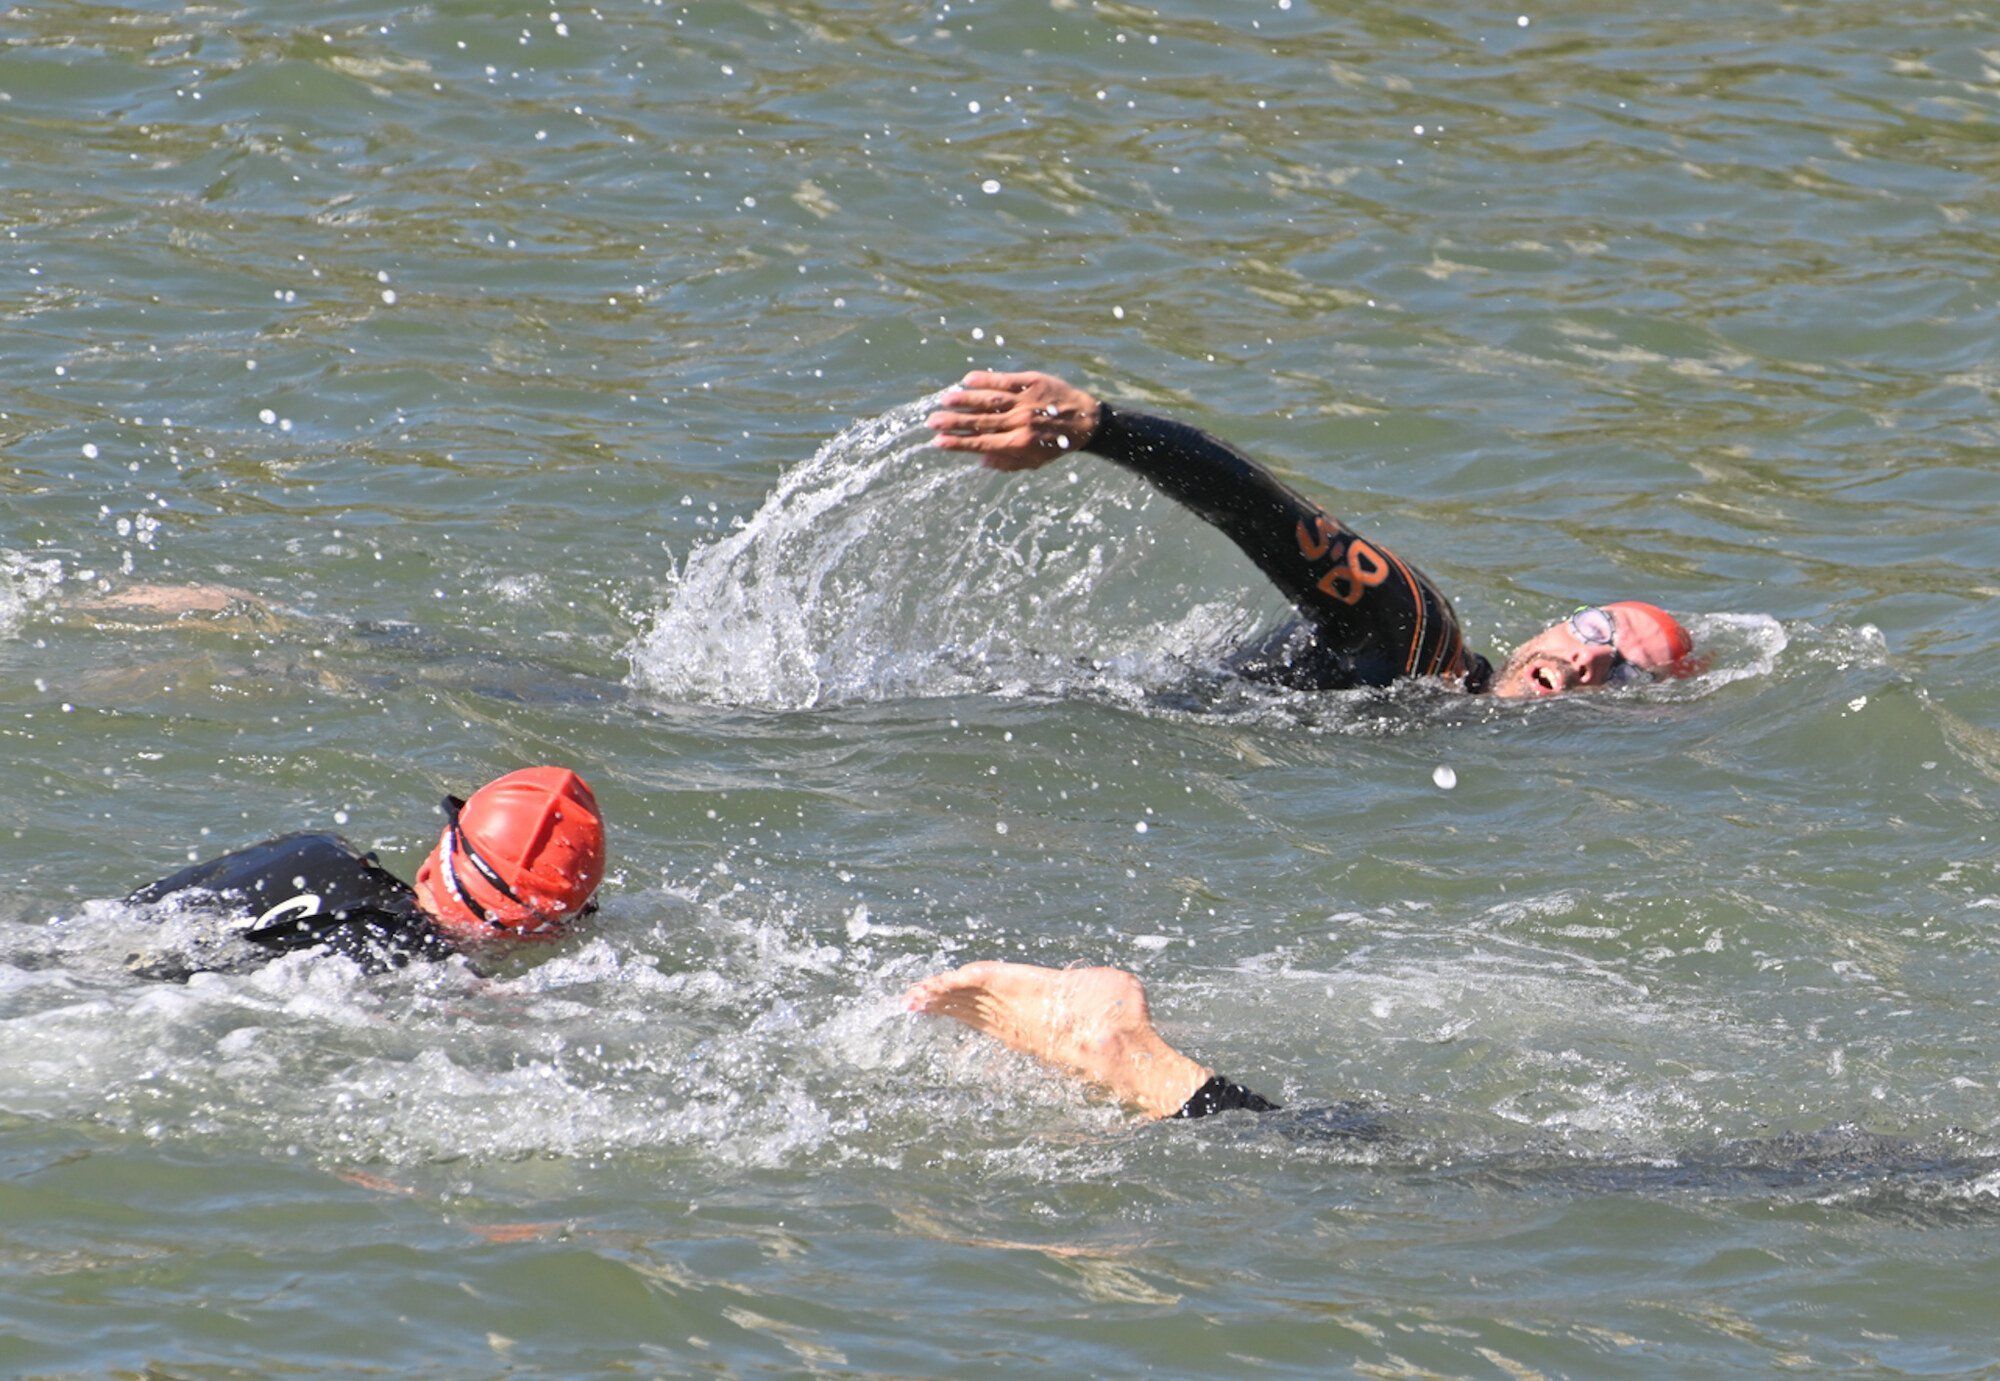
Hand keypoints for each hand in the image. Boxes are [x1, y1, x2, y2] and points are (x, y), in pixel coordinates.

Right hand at [926, 370, 1101, 471]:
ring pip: (990, 400)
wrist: (1087, 421)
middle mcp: (1021, 422)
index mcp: (1019, 444)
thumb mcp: (1035, 462)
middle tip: (932, 421)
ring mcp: (1026, 401)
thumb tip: (980, 462)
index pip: (981, 443)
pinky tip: (967, 380)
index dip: (958, 443)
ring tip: (945, 400)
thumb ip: (1007, 463)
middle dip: (954, 422)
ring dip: (965, 400)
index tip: (937, 442)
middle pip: (981, 421)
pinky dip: (985, 380)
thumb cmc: (1057, 445)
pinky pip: (1005, 380)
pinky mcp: (1032, 383)